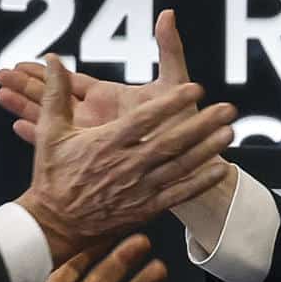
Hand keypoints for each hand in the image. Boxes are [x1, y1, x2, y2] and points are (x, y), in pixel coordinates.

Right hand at [2, 12, 236, 254]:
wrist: (54, 223)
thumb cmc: (53, 173)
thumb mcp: (51, 132)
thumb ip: (55, 93)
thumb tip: (53, 58)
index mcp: (105, 144)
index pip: (144, 120)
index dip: (171, 104)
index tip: (195, 88)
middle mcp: (125, 166)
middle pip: (170, 142)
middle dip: (200, 124)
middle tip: (227, 108)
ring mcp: (137, 189)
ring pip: (178, 167)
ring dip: (207, 150)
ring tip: (229, 133)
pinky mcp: (144, 209)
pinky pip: (177, 195)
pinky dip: (200, 183)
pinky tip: (221, 169)